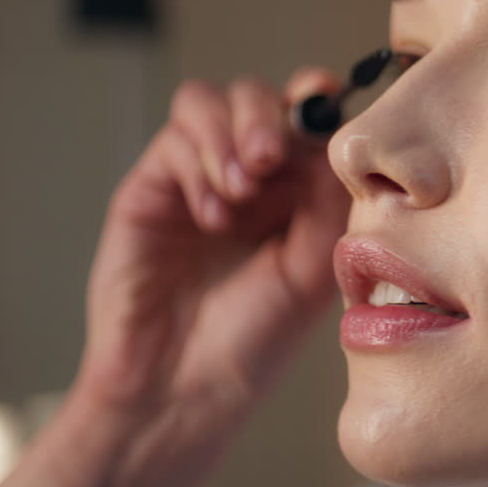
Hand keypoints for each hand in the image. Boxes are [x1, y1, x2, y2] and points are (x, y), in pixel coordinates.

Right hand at [73, 69, 349, 486]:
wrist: (183, 390)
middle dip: (266, 115)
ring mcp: (196, 179)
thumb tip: (338, 141)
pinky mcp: (149, 190)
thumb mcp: (313, 270)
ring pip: (206, 103)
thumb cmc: (253, 341)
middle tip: (270, 157)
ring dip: (228, 134)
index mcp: (296, 189)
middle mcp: (248, 177)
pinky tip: (213, 216)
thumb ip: (328, 203)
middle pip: (256, 96)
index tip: (323, 97)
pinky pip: (171, 142)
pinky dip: (196, 165)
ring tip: (241, 190)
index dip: (315, 96)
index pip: (306, 116)